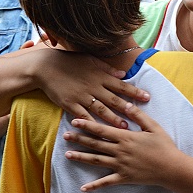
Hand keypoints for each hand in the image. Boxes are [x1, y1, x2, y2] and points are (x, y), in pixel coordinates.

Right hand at [31, 48, 149, 128]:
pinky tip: (98, 131)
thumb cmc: (70, 61)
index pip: (121, 85)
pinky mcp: (70, 104)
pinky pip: (82, 116)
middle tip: (139, 116)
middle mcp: (93, 86)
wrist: (46, 66)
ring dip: (112, 119)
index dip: (134, 91)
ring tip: (123, 127)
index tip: (147, 97)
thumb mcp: (90, 60)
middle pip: (113, 99)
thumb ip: (107, 68)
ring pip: (100, 109)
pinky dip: (90, 124)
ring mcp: (81, 96)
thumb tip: (123, 74)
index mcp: (100, 75)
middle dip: (127, 108)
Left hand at [64, 102, 183, 189]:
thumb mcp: (153, 126)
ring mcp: (120, 165)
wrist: (171, 168)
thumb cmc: (164, 146)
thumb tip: (126, 104)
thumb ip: (139, 115)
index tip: (74, 121)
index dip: (87, 125)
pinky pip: (106, 182)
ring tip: (67, 155)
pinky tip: (83, 188)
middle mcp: (120, 151)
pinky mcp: (124, 177)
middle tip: (64, 136)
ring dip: (81, 157)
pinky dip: (94, 186)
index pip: (102, 130)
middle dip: (79, 139)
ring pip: (96, 161)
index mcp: (126, 137)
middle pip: (95, 144)